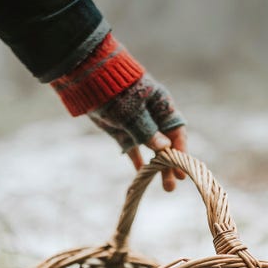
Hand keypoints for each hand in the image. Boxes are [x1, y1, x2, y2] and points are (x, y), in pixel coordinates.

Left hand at [88, 75, 186, 190]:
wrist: (85, 78)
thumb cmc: (114, 90)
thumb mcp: (130, 112)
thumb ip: (147, 131)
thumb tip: (165, 148)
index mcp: (161, 104)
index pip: (177, 130)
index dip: (181, 150)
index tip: (182, 169)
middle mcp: (152, 115)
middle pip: (166, 143)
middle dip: (170, 165)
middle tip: (172, 186)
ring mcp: (137, 124)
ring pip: (152, 149)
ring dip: (158, 167)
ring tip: (166, 188)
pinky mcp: (121, 131)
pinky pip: (133, 148)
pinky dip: (138, 160)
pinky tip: (142, 175)